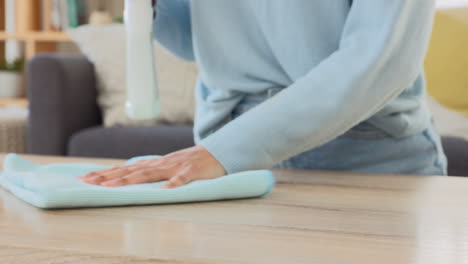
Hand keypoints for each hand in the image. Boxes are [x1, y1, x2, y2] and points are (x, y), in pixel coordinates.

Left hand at [78, 146, 225, 188]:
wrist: (216, 153)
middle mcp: (161, 164)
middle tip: (87, 182)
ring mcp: (176, 167)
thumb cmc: (190, 162)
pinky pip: (182, 179)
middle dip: (109, 177)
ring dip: (131, 179)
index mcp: (154, 164)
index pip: (126, 168)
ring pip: (150, 173)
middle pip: (132, 171)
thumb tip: (129, 176)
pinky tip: (165, 191)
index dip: (106, 173)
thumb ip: (150, 171)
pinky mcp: (192, 171)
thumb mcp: (167, 166)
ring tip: (113, 186)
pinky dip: (174, 184)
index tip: (85, 178)